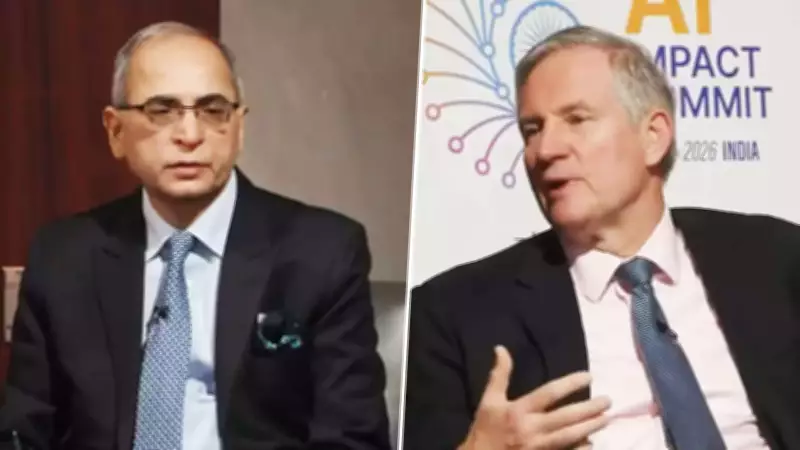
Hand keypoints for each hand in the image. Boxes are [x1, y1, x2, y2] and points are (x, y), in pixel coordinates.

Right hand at [459, 346, 610, 449]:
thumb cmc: (484, 430)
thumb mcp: (488, 400)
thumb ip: (499, 375)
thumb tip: (501, 348)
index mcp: (518, 410)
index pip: (549, 393)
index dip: (570, 383)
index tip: (589, 376)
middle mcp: (531, 428)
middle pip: (566, 417)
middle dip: (589, 409)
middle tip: (608, 401)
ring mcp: (538, 447)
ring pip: (570, 436)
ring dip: (590, 428)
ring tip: (606, 419)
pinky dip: (580, 449)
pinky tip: (592, 443)